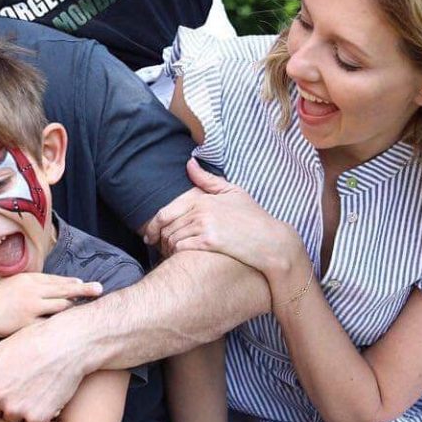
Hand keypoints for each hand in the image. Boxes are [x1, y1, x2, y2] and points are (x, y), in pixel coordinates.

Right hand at [0, 273, 102, 340]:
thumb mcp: (10, 286)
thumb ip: (28, 286)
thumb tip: (45, 288)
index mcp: (28, 279)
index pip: (55, 279)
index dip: (71, 281)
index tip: (84, 282)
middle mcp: (32, 290)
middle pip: (64, 289)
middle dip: (84, 289)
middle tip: (100, 289)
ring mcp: (31, 307)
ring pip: (61, 305)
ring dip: (75, 307)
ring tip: (89, 309)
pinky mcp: (28, 324)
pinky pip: (50, 324)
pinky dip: (61, 324)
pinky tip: (71, 327)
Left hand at [0, 315, 86, 421]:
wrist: (67, 343)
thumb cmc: (36, 340)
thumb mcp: (3, 349)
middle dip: (4, 406)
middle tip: (24, 388)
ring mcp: (14, 409)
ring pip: (14, 420)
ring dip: (23, 411)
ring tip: (38, 388)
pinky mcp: (36, 418)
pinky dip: (42, 414)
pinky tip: (49, 394)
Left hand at [144, 160, 303, 273]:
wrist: (271, 241)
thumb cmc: (253, 217)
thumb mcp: (233, 192)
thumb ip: (207, 180)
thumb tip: (189, 162)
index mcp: (203, 199)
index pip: (166, 211)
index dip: (153, 225)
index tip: (150, 234)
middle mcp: (201, 210)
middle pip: (166, 226)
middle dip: (157, 238)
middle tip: (154, 246)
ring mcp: (205, 226)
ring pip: (171, 239)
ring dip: (166, 248)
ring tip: (167, 254)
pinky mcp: (209, 243)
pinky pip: (181, 248)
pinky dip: (175, 255)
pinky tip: (179, 259)